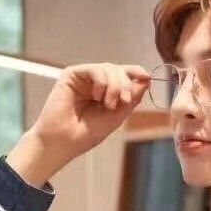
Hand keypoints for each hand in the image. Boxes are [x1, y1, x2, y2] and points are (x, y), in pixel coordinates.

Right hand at [30, 62, 150, 161]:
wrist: (64, 141)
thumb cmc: (86, 134)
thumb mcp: (116, 116)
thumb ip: (131, 98)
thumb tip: (146, 79)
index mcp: (107, 93)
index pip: (124, 77)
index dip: (136, 73)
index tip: (147, 77)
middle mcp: (95, 84)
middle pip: (119, 70)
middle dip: (125, 84)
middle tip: (124, 101)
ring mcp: (84, 79)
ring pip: (108, 68)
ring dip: (115, 85)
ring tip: (109, 104)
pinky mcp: (72, 75)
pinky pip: (95, 69)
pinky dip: (101, 82)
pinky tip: (97, 96)